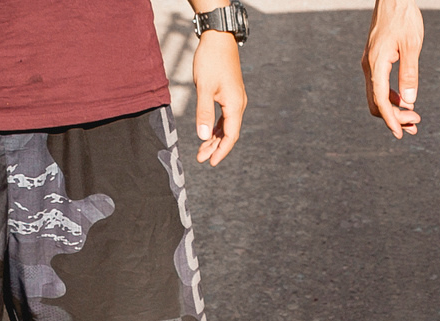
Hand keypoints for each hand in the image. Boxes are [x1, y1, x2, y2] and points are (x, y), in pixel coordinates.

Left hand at [193, 25, 247, 163]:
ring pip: (226, 125)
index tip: (210, 162)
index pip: (230, 136)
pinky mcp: (230, 94)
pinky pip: (225, 116)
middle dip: (215, 147)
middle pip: (228, 133)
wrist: (218, 39)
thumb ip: (203, 112)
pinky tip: (209, 133)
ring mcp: (235, 99)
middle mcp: (238, 104)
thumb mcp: (204, 88)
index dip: (221, 151)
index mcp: (235, 105)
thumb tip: (203, 137)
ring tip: (202, 149)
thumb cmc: (210, 61)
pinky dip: (216, 127)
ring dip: (215, 138)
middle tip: (201, 158)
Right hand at [362, 0, 423, 136]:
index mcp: (376, 64)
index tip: (400, 133)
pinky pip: (379, 86)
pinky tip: (405, 102)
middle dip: (394, 117)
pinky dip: (391, 98)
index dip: (390, 119)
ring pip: (377, 96)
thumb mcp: (412, 45)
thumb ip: (410, 73)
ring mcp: (370, 64)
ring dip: (393, 109)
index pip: (380, 100)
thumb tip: (410, 101)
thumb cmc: (403, 17)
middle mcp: (369, 66)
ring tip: (413, 119)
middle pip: (376, 103)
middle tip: (415, 125)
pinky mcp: (375, 60)